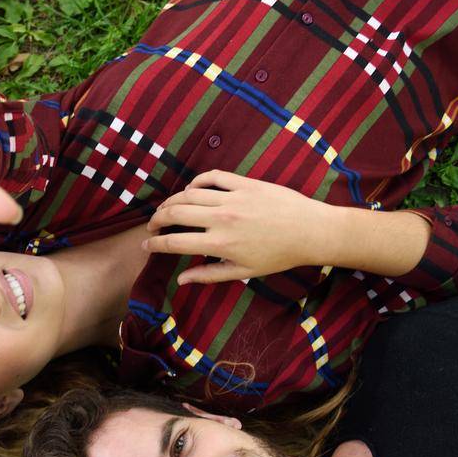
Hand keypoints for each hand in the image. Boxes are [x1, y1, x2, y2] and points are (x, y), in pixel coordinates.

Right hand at [145, 171, 339, 284]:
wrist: (311, 232)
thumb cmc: (278, 256)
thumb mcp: (243, 272)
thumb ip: (209, 274)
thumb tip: (181, 280)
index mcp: (220, 244)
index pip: (175, 242)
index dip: (155, 244)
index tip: (146, 245)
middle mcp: (223, 219)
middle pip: (176, 213)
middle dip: (157, 219)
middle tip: (152, 225)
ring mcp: (234, 198)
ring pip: (189, 194)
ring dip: (172, 201)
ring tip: (167, 208)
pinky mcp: (246, 184)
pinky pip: (213, 177)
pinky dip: (197, 181)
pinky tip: (192, 189)